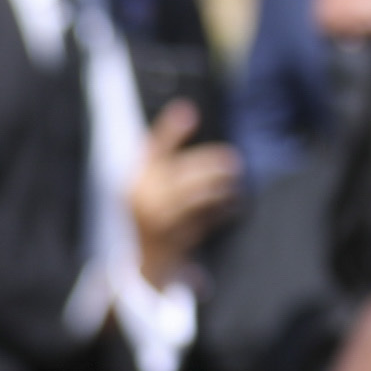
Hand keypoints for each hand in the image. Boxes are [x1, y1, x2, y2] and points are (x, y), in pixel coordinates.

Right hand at [127, 101, 241, 287]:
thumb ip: (165, 148)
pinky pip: (206, 220)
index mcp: (135, 179)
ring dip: (220, 190)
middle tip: (234, 161)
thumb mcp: (151, 180)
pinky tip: (234, 205)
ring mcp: (159, 220)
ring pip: (196, 198)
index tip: (190, 111)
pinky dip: (222, 212)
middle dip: (210, 166)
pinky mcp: (176, 239)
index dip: (170, 129)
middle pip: (182, 174)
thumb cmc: (152, 211)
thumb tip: (187, 110)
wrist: (147, 260)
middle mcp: (143, 198)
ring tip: (235, 186)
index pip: (152, 148)